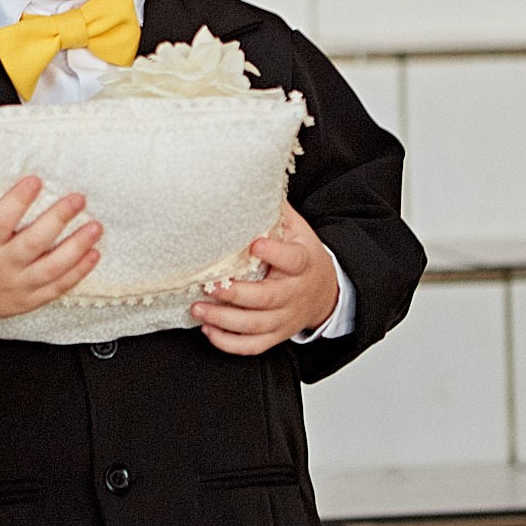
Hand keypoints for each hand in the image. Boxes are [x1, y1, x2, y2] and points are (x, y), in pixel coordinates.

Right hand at [0, 170, 101, 340]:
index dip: (17, 201)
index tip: (35, 180)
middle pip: (32, 243)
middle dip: (58, 219)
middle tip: (78, 199)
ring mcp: (14, 285)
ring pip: (51, 268)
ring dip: (76, 247)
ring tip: (95, 227)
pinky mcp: (26, 300)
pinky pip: (56, 288)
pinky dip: (78, 273)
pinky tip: (93, 255)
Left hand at [190, 204, 339, 355]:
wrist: (326, 291)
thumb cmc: (303, 255)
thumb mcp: (298, 230)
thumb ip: (276, 212)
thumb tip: (252, 180)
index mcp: (304, 263)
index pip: (293, 260)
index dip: (275, 253)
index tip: (255, 244)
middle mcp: (295, 293)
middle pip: (267, 299)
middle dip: (237, 294)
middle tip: (211, 286)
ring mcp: (286, 318)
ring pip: (256, 325)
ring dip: (224, 320)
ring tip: (199, 309)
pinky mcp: (276, 334)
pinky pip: (253, 346)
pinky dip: (229, 343)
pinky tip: (209, 331)